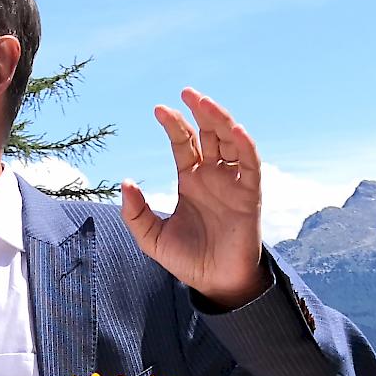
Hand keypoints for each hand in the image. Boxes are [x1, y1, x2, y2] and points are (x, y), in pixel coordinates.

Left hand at [121, 88, 267, 309]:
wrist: (216, 284)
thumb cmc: (188, 260)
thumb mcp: (152, 238)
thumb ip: (136, 214)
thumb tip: (125, 183)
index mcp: (191, 180)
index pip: (185, 143)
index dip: (174, 125)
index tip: (159, 109)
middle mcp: (213, 176)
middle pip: (209, 134)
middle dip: (200, 112)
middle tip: (187, 91)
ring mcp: (233, 183)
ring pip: (231, 141)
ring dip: (221, 120)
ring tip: (205, 102)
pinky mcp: (250, 194)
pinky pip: (251, 164)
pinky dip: (245, 145)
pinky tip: (235, 129)